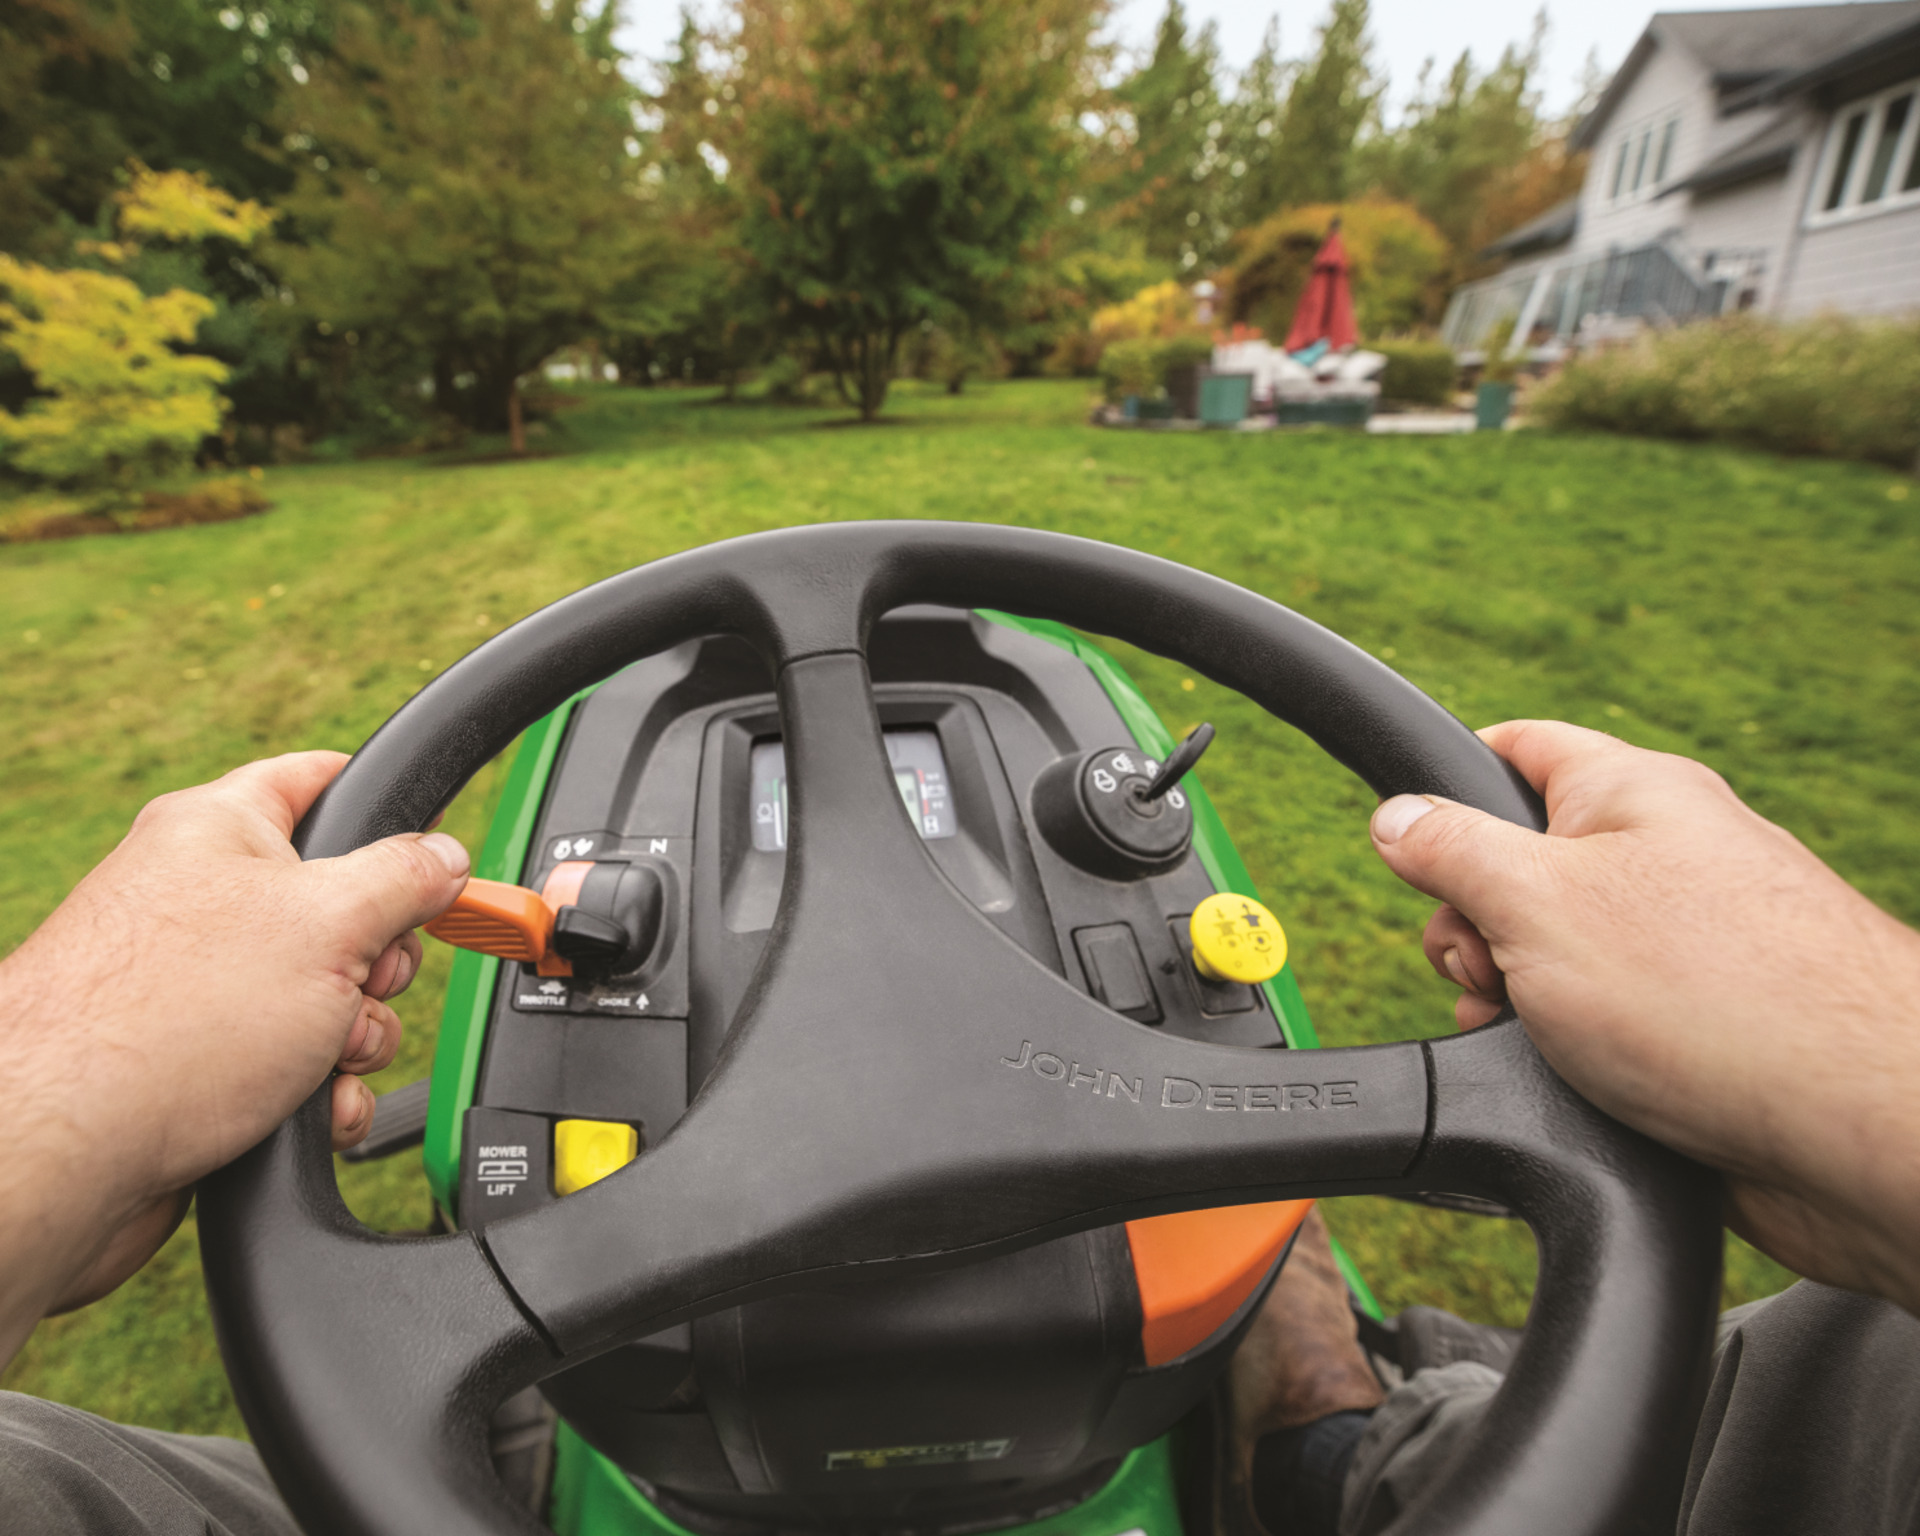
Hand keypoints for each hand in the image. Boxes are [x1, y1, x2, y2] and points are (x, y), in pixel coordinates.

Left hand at [0, 752, 467, 1361]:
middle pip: (341, 908)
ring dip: (354, 1038)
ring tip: (324, 1060)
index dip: (383, 803)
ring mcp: (197, 986)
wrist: (62, 1153)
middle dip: (377, 963)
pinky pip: (291, 1062)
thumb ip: (404, 876)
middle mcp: (201, 901)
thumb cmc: (169, 1020)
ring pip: (325, 996)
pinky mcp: (197, 1062)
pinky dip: (317, 1089)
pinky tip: (310, 1109)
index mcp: (218, 832)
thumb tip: (445, 855)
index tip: (431, 837)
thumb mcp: (328, 921)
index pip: (317, 780)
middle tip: (363, 981)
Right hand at [1370, 720, 1919, 1315]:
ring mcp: (1685, 946)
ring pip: (1551, 956)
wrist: (1855, 1131)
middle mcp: (1666, 859)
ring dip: (1512, 998)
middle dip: (1472, 926)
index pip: (1515, 749)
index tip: (1409, 842)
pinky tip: (1567, 1079)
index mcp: (1632, 793)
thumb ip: (1450, 850)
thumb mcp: (1537, 900)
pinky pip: (1598, 1022)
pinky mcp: (1699, 1028)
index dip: (1448, 787)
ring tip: (1530, 1032)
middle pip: (1518, 867)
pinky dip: (1563, 1050)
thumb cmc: (1712, 996)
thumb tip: (1396, 816)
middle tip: (1485, 968)